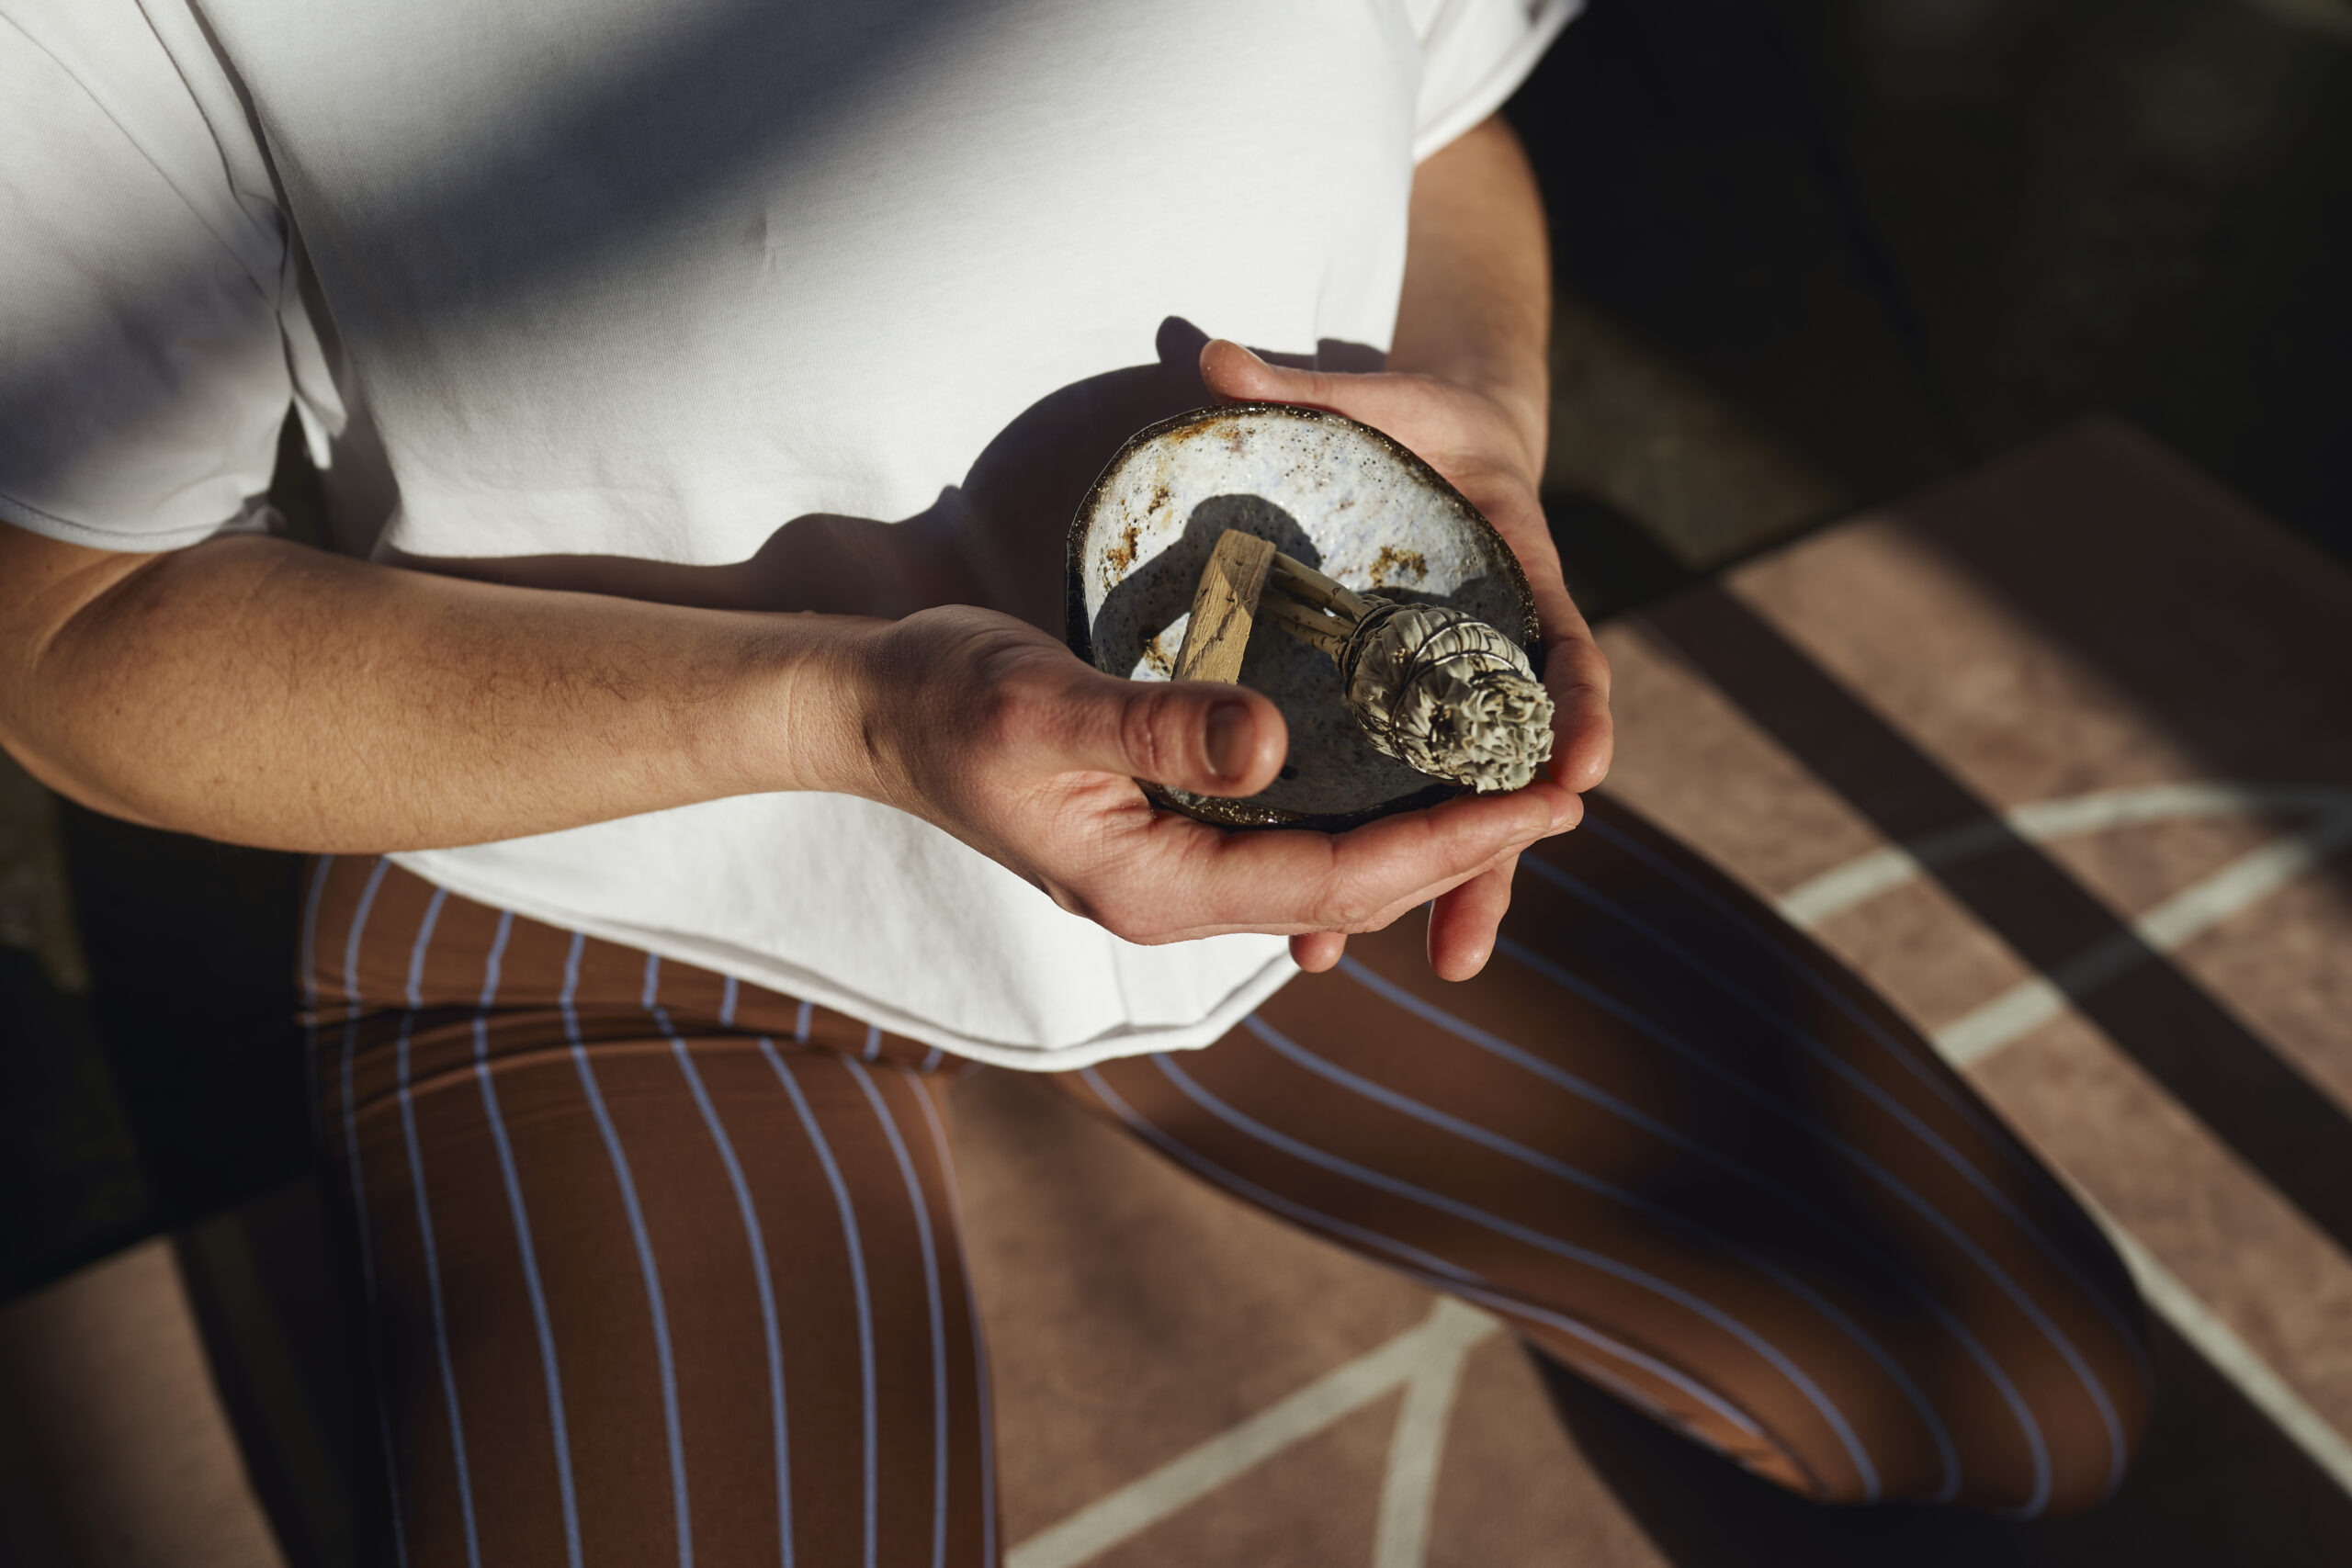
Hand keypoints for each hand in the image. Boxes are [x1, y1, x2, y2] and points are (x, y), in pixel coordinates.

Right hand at [847, 604, 1575, 949]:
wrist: (874, 711)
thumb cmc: (948, 701)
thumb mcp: (1047, 704)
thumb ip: (1160, 725)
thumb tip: (1272, 745)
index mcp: (1154, 884)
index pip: (1335, 883)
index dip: (1447, 842)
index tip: (1543, 799)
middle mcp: (1173, 896)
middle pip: (1349, 891)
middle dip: (1461, 846)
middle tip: (1565, 791)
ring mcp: (1170, 869)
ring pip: (1325, 871)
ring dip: (1422, 835)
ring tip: (1513, 788)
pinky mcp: (1166, 832)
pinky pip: (1290, 840)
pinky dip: (1361, 812)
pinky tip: (1405, 773)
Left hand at [1198, 338, 1614, 977]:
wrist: (1446, 450)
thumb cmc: (1419, 425)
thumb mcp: (1373, 399)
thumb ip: (1301, 386)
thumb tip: (1211, 355)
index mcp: (1519, 581)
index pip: (1565, 651)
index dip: (1578, 708)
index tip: (1582, 765)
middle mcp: (1499, 657)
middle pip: (1515, 771)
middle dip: (1498, 856)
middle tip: (1468, 941)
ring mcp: (1458, 699)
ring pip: (1467, 806)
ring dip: (1455, 885)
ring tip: (1438, 964)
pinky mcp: (1413, 721)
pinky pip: (1406, 799)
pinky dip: (1385, 860)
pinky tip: (1337, 928)